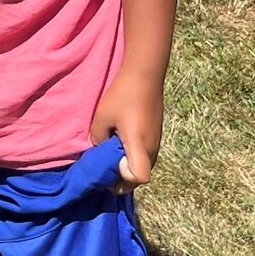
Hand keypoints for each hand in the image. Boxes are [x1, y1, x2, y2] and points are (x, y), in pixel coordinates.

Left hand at [90, 68, 163, 193]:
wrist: (145, 76)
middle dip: (122, 177)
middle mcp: (152, 149)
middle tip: (105, 165)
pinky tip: (121, 140)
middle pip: (140, 177)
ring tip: (111, 151)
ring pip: (143, 165)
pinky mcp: (157, 135)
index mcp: (139, 146)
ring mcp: (157, 142)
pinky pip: (145, 154)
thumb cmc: (122, 96)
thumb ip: (98, 138)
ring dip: (128, 165)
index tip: (109, 169)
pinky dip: (134, 155)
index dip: (123, 180)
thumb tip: (100, 149)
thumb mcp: (101, 117)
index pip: (139, 178)